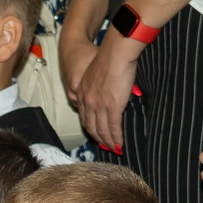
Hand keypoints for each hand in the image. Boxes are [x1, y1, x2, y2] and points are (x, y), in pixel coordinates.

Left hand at [73, 31, 139, 153]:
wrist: (116, 53)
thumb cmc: (110, 58)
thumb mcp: (97, 74)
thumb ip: (100, 86)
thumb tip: (110, 93)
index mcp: (82, 92)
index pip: (84, 116)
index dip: (90, 128)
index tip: (96, 135)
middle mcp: (87, 101)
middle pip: (91, 126)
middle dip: (99, 138)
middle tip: (106, 146)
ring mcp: (98, 105)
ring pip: (102, 130)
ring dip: (108, 142)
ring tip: (114, 149)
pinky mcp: (112, 107)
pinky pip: (113, 128)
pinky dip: (116, 138)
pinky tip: (120, 144)